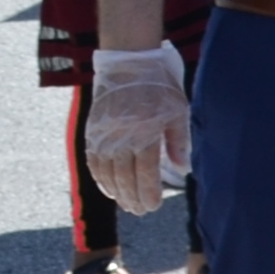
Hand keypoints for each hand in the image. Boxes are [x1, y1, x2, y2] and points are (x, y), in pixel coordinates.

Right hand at [83, 46, 191, 213]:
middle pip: (125, 176)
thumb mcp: (177, 110)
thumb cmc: (159, 86)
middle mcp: (121, 136)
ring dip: (116, 191)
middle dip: (133, 197)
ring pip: (107, 172)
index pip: (145, 172)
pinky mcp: (93, 130)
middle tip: (140, 211)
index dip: (149, 192)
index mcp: (145, 132)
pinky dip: (100, 177)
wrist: (129, 62)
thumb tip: (181, 169)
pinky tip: (108, 188)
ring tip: (126, 204)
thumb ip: (177, 142)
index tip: (153, 206)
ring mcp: (104, 134)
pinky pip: (93, 160)